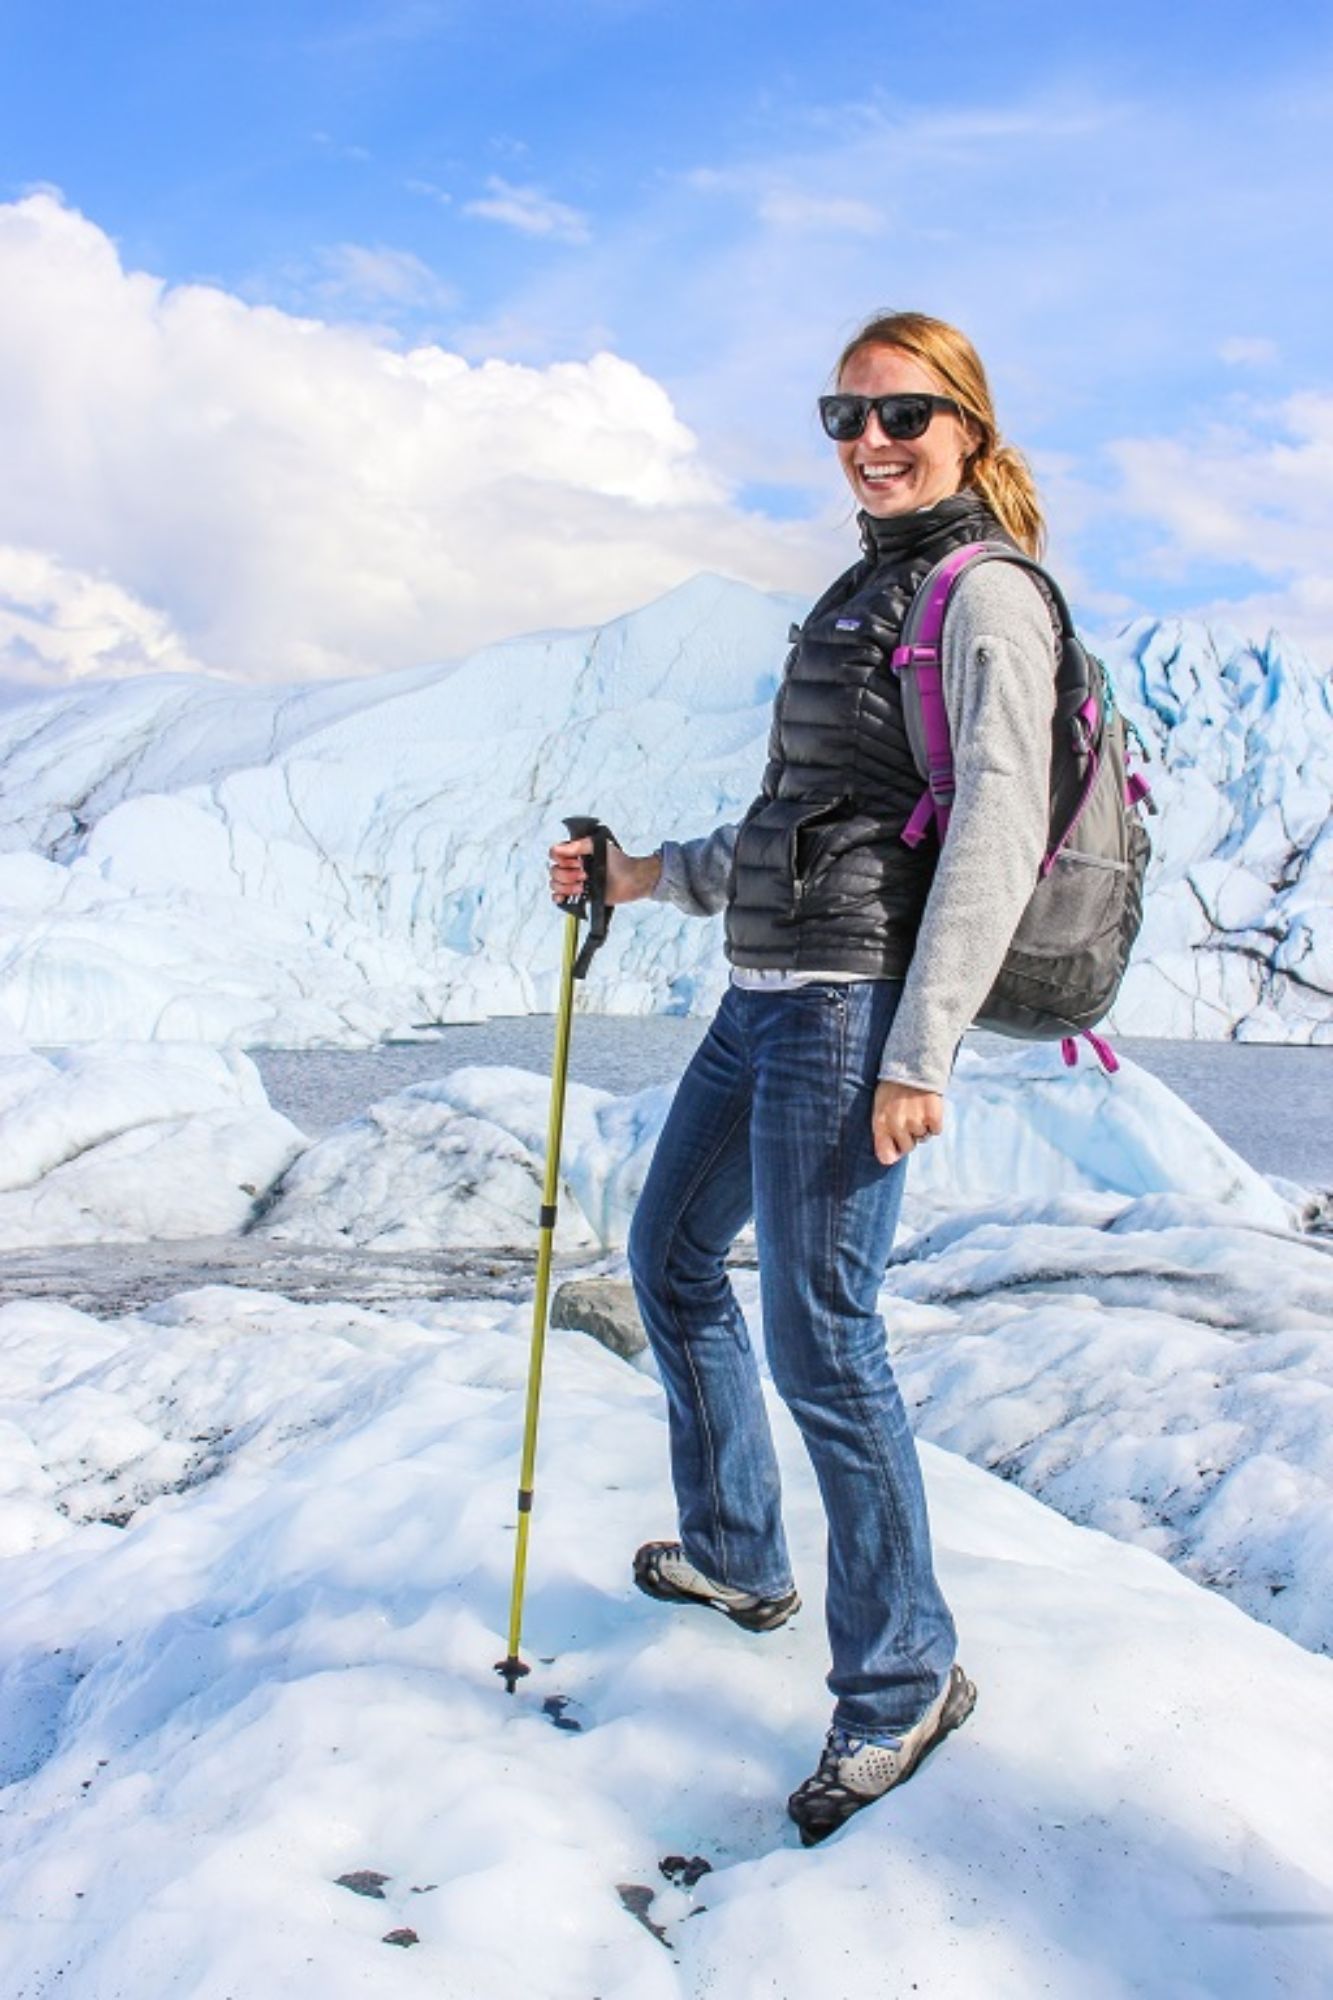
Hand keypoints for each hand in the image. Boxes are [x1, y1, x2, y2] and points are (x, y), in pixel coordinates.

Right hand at [547, 836, 661, 906]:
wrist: (631, 880)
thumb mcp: (598, 846)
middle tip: (585, 875)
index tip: (577, 862)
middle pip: (554, 871)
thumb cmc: (618, 862)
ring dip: (567, 887)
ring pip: (555, 885)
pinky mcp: (578, 896)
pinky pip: (558, 898)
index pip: (554, 854)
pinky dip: (559, 898)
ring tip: (582, 887)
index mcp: (574, 853)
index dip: (562, 860)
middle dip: (568, 875)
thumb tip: (558, 848)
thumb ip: (577, 846)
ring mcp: (574, 882)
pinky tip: (567, 897)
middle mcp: (572, 867)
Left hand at [872, 1080, 943, 1165]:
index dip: (893, 1153)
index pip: (885, 1154)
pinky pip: (936, 1130)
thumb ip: (882, 1132)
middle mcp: (897, 1125)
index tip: (896, 1147)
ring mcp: (915, 1121)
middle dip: (909, 1136)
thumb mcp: (879, 1107)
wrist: (912, 1064)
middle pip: (908, 1147)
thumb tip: (890, 1159)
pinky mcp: (933, 1117)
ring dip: (922, 1126)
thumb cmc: (893, 1089)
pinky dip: (934, 1122)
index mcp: (880, 1123)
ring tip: (917, 1107)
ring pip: (923, 1138)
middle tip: (909, 1116)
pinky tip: (928, 1107)